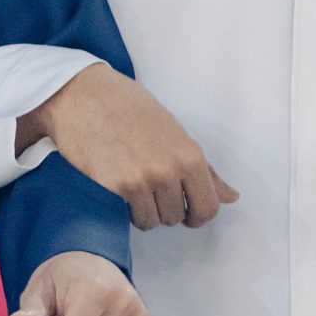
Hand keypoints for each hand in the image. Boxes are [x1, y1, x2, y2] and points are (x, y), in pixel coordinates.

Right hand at [21, 62, 238, 231]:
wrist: (83, 94)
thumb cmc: (128, 108)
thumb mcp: (173, 133)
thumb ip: (203, 169)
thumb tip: (231, 196)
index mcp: (190, 154)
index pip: (209, 207)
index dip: (196, 214)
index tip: (185, 210)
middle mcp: (171, 168)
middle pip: (179, 217)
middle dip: (166, 209)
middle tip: (150, 188)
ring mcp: (144, 178)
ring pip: (155, 221)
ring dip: (145, 212)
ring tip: (133, 187)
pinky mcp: (117, 186)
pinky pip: (133, 218)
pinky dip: (127, 211)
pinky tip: (119, 189)